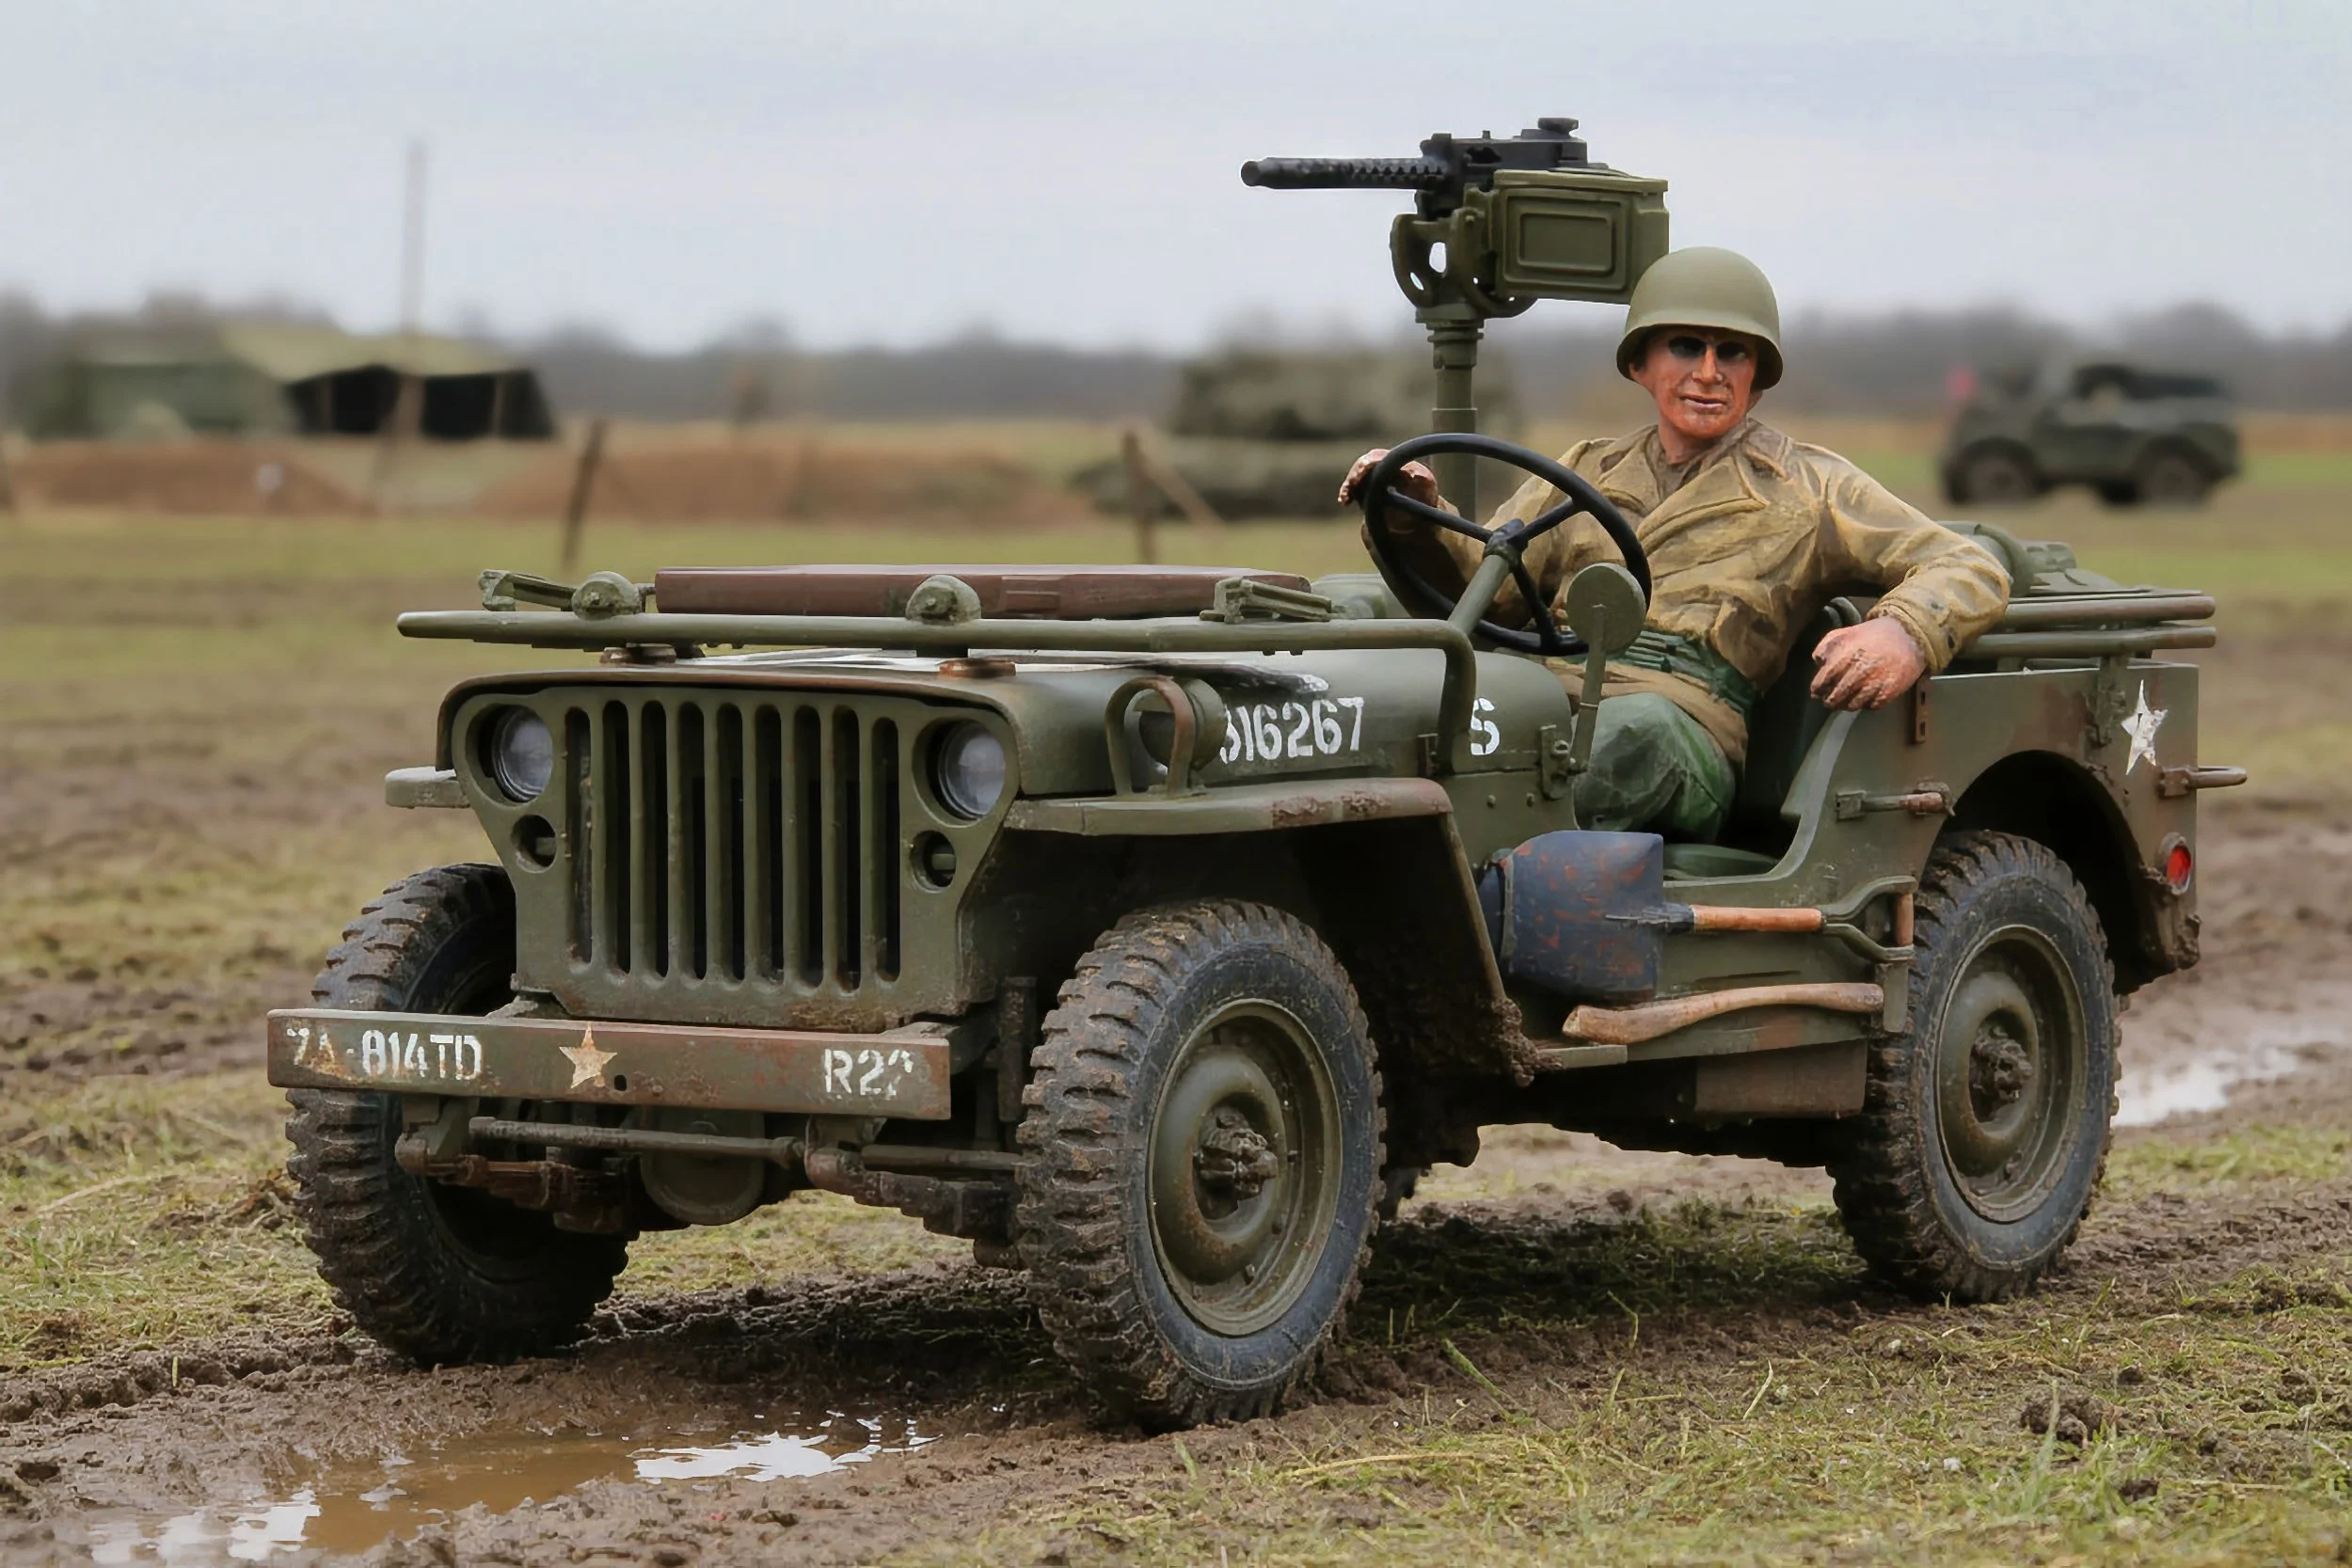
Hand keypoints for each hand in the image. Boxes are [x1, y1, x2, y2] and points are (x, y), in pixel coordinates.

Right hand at [1337, 448, 1439, 508]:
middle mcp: (1380, 464)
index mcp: (1394, 460)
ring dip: (1349, 485)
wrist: (1417, 507)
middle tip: (1351, 483)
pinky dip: (1347, 493)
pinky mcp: (1364, 487)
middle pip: (1363, 464)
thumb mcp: (1427, 486)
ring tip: (1345, 498)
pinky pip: (1352, 488)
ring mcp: (1370, 475)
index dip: (1371, 461)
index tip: (1365, 467)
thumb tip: (1417, 474)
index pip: (1379, 456)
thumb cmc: (1424, 493)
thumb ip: (1423, 479)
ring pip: (1355, 475)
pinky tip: (1344, 502)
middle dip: (1356, 473)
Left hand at [1811, 618, 1926, 710]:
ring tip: (1846, 701)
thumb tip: (1817, 663)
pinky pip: (1870, 707)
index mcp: (1844, 658)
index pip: (1822, 682)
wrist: (1907, 636)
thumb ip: (1826, 647)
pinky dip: (1866, 704)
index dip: (1817, 690)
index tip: (1816, 692)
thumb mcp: (1844, 633)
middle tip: (1830, 701)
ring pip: (1852, 706)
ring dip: (1847, 705)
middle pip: (1835, 698)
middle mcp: (1858, 673)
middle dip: (1830, 701)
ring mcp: (1874, 685)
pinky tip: (1865, 697)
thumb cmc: (1872, 635)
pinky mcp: (1888, 693)